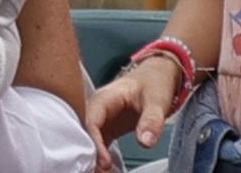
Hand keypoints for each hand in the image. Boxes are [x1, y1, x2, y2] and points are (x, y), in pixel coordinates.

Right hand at [85, 57, 178, 171]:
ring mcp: (100, 119)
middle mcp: (96, 109)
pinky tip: (104, 169)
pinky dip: (98, 157)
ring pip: (88, 139)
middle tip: (99, 171)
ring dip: (92, 157)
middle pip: (84, 132)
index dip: (94, 142)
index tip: (103, 162)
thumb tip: (145, 142)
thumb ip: (152, 121)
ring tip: (102, 172)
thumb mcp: (157, 101)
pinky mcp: (105, 128)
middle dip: (89, 153)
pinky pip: (96, 144)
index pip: (91, 121)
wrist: (155, 76)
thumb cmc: (153, 83)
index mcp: (104, 98)